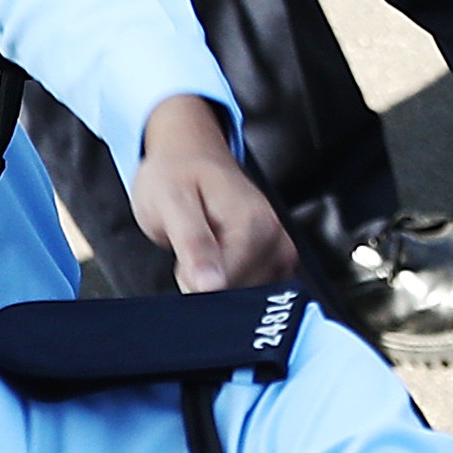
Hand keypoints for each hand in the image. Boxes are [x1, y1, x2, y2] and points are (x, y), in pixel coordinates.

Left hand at [133, 94, 299, 291]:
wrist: (189, 154)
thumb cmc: (176, 174)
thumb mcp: (172, 203)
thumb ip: (193, 245)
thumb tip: (210, 286)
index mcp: (256, 226)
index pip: (224, 289)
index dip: (192, 281)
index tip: (182, 253)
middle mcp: (277, 239)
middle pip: (237, 297)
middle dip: (206, 284)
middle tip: (191, 245)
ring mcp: (280, 251)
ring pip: (243, 298)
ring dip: (217, 283)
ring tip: (206, 245)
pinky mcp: (276, 260)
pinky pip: (251, 291)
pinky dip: (229, 282)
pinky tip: (218, 256)